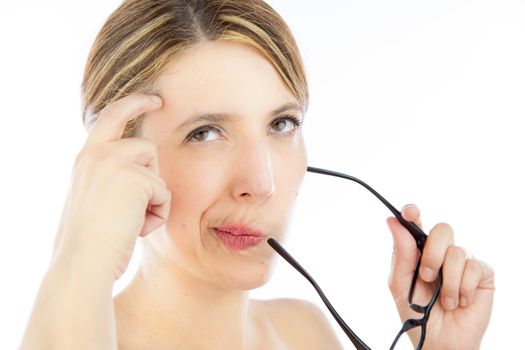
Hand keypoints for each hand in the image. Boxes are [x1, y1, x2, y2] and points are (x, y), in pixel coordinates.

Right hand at [52, 93, 171, 282]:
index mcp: (85, 160)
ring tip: (134, 221)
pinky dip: (158, 213)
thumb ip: (110, 181)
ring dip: (153, 198)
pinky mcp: (134, 177)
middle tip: (168, 140)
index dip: (133, 105)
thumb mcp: (93, 203)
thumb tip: (139, 174)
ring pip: (156, 170)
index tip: (153, 98)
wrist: (82, 264)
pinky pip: (164, 191)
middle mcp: (96, 155)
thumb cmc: (90, 244)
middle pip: (145, 145)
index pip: (110, 119)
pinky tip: (138, 229)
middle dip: (156, 168)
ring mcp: (114, 163)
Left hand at [386, 204, 494, 349]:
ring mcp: (463, 262)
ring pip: (457, 252)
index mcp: (419, 252)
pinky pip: (473, 267)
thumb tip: (393, 222)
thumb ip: (401, 253)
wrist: (440, 341)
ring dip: (447, 281)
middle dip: (432, 254)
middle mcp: (442, 253)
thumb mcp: (400, 284)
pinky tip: (460, 301)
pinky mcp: (481, 274)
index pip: (417, 224)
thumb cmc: (418, 313)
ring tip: (444, 300)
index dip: (413, 213)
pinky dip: (462, 288)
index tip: (409, 212)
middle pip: (442, 230)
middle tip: (426, 276)